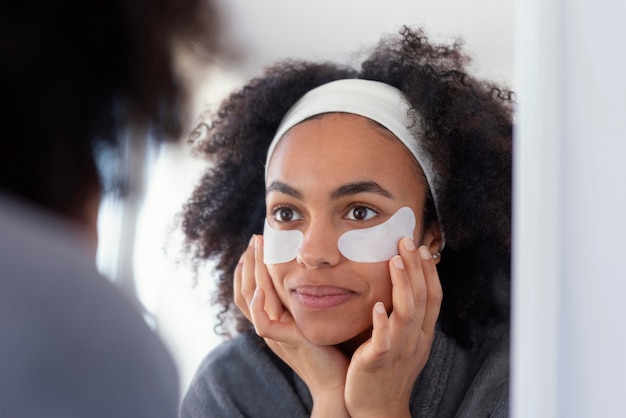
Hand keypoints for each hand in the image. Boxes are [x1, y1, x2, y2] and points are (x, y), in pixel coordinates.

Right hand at [233, 235, 350, 417]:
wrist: (338, 379)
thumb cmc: (331, 348)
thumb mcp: (313, 316)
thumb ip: (306, 298)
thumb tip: (312, 271)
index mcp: (274, 318)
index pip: (251, 289)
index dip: (250, 266)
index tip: (257, 243)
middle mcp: (270, 324)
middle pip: (246, 290)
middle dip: (249, 262)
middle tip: (254, 239)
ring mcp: (275, 334)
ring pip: (250, 300)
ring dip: (251, 272)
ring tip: (256, 249)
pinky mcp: (285, 342)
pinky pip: (262, 324)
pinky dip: (258, 306)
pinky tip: (263, 288)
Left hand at [344, 239, 442, 417]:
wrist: (378, 410)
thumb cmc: (386, 373)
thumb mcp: (404, 343)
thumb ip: (404, 318)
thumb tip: (403, 289)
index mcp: (421, 335)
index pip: (432, 298)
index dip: (429, 272)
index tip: (421, 249)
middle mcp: (414, 340)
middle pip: (422, 298)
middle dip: (416, 268)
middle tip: (407, 241)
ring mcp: (398, 350)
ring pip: (406, 314)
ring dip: (402, 286)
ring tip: (394, 261)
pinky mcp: (377, 361)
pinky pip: (382, 340)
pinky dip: (381, 322)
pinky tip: (376, 305)